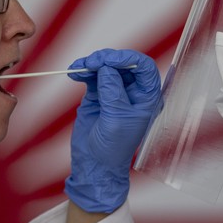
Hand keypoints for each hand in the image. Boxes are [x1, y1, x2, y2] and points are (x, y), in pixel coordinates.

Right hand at [64, 48, 160, 212]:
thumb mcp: (115, 119)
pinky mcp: (99, 94)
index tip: (111, 59)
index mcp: (147, 98)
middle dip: (108, 59)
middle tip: (91, 62)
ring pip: (108, 67)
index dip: (130, 59)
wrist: (94, 164)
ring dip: (93, 63)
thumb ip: (113, 92)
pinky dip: (84, 71)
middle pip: (125, 64)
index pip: (145, 69)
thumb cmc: (113, 148)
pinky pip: (94, 76)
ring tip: (80, 67)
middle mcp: (134, 92)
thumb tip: (107, 68)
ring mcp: (116, 91)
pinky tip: (75, 72)